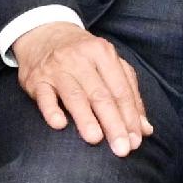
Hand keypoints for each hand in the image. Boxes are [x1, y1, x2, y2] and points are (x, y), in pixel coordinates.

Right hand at [11, 21, 150, 153]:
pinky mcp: (37, 79)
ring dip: (86, 118)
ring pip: (75, 95)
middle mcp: (80, 59)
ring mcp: (57, 68)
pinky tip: (59, 125)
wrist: (44, 34)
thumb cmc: (83, 55)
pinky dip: (51, 110)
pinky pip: (44, 97)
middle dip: (113, 123)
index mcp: (103, 53)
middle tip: (121, 148)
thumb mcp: (109, 64)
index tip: (135, 141)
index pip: (120, 90)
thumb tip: (145, 129)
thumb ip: (129, 94)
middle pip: (101, 95)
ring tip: (95, 139)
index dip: (130, 117)